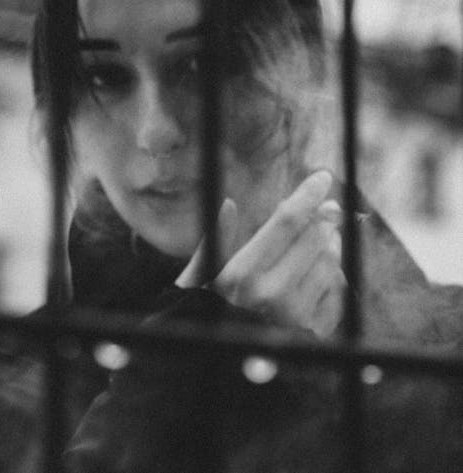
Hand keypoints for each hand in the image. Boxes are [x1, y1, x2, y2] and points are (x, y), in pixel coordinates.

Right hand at [176, 171, 345, 338]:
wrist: (223, 361)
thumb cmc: (209, 311)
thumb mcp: (202, 274)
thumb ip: (216, 238)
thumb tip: (229, 203)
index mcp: (242, 273)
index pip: (286, 221)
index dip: (307, 194)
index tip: (322, 177)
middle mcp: (271, 293)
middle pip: (314, 236)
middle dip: (321, 217)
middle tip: (322, 209)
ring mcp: (295, 314)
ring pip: (330, 259)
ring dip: (328, 242)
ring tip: (316, 240)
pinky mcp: (312, 329)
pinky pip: (336, 286)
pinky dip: (331, 271)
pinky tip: (315, 271)